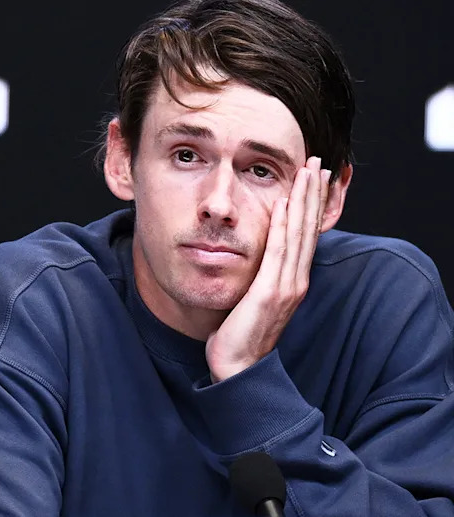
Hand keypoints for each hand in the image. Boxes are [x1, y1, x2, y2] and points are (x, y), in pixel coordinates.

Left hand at [206, 157, 330, 382]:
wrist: (237, 368)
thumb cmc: (238, 335)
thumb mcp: (252, 298)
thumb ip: (258, 277)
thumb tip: (252, 258)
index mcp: (292, 280)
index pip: (306, 234)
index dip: (312, 204)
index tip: (315, 176)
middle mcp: (296, 280)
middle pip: (309, 228)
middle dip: (314, 193)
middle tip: (316, 161)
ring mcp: (286, 286)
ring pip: (299, 234)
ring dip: (304, 199)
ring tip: (307, 171)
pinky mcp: (271, 293)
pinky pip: (279, 252)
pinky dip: (284, 225)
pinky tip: (285, 202)